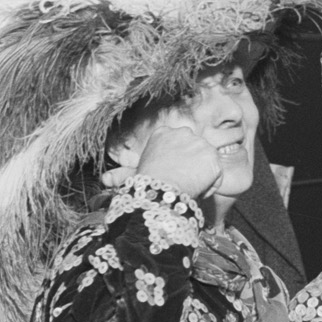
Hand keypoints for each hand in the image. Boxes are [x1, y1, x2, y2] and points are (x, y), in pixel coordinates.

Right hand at [104, 112, 225, 202]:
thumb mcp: (134, 173)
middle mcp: (183, 132)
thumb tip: (104, 179)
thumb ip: (123, 174)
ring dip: (200, 179)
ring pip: (207, 165)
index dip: (178, 165)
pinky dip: (209, 187)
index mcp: (164, 133)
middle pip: (195, 154)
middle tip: (179, 185)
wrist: (158, 187)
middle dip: (191, 170)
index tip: (171, 177)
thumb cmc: (143, 183)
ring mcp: (199, 143)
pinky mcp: (212, 157)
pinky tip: (195, 189)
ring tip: (185, 188)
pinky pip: (216, 176)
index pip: (180, 148)